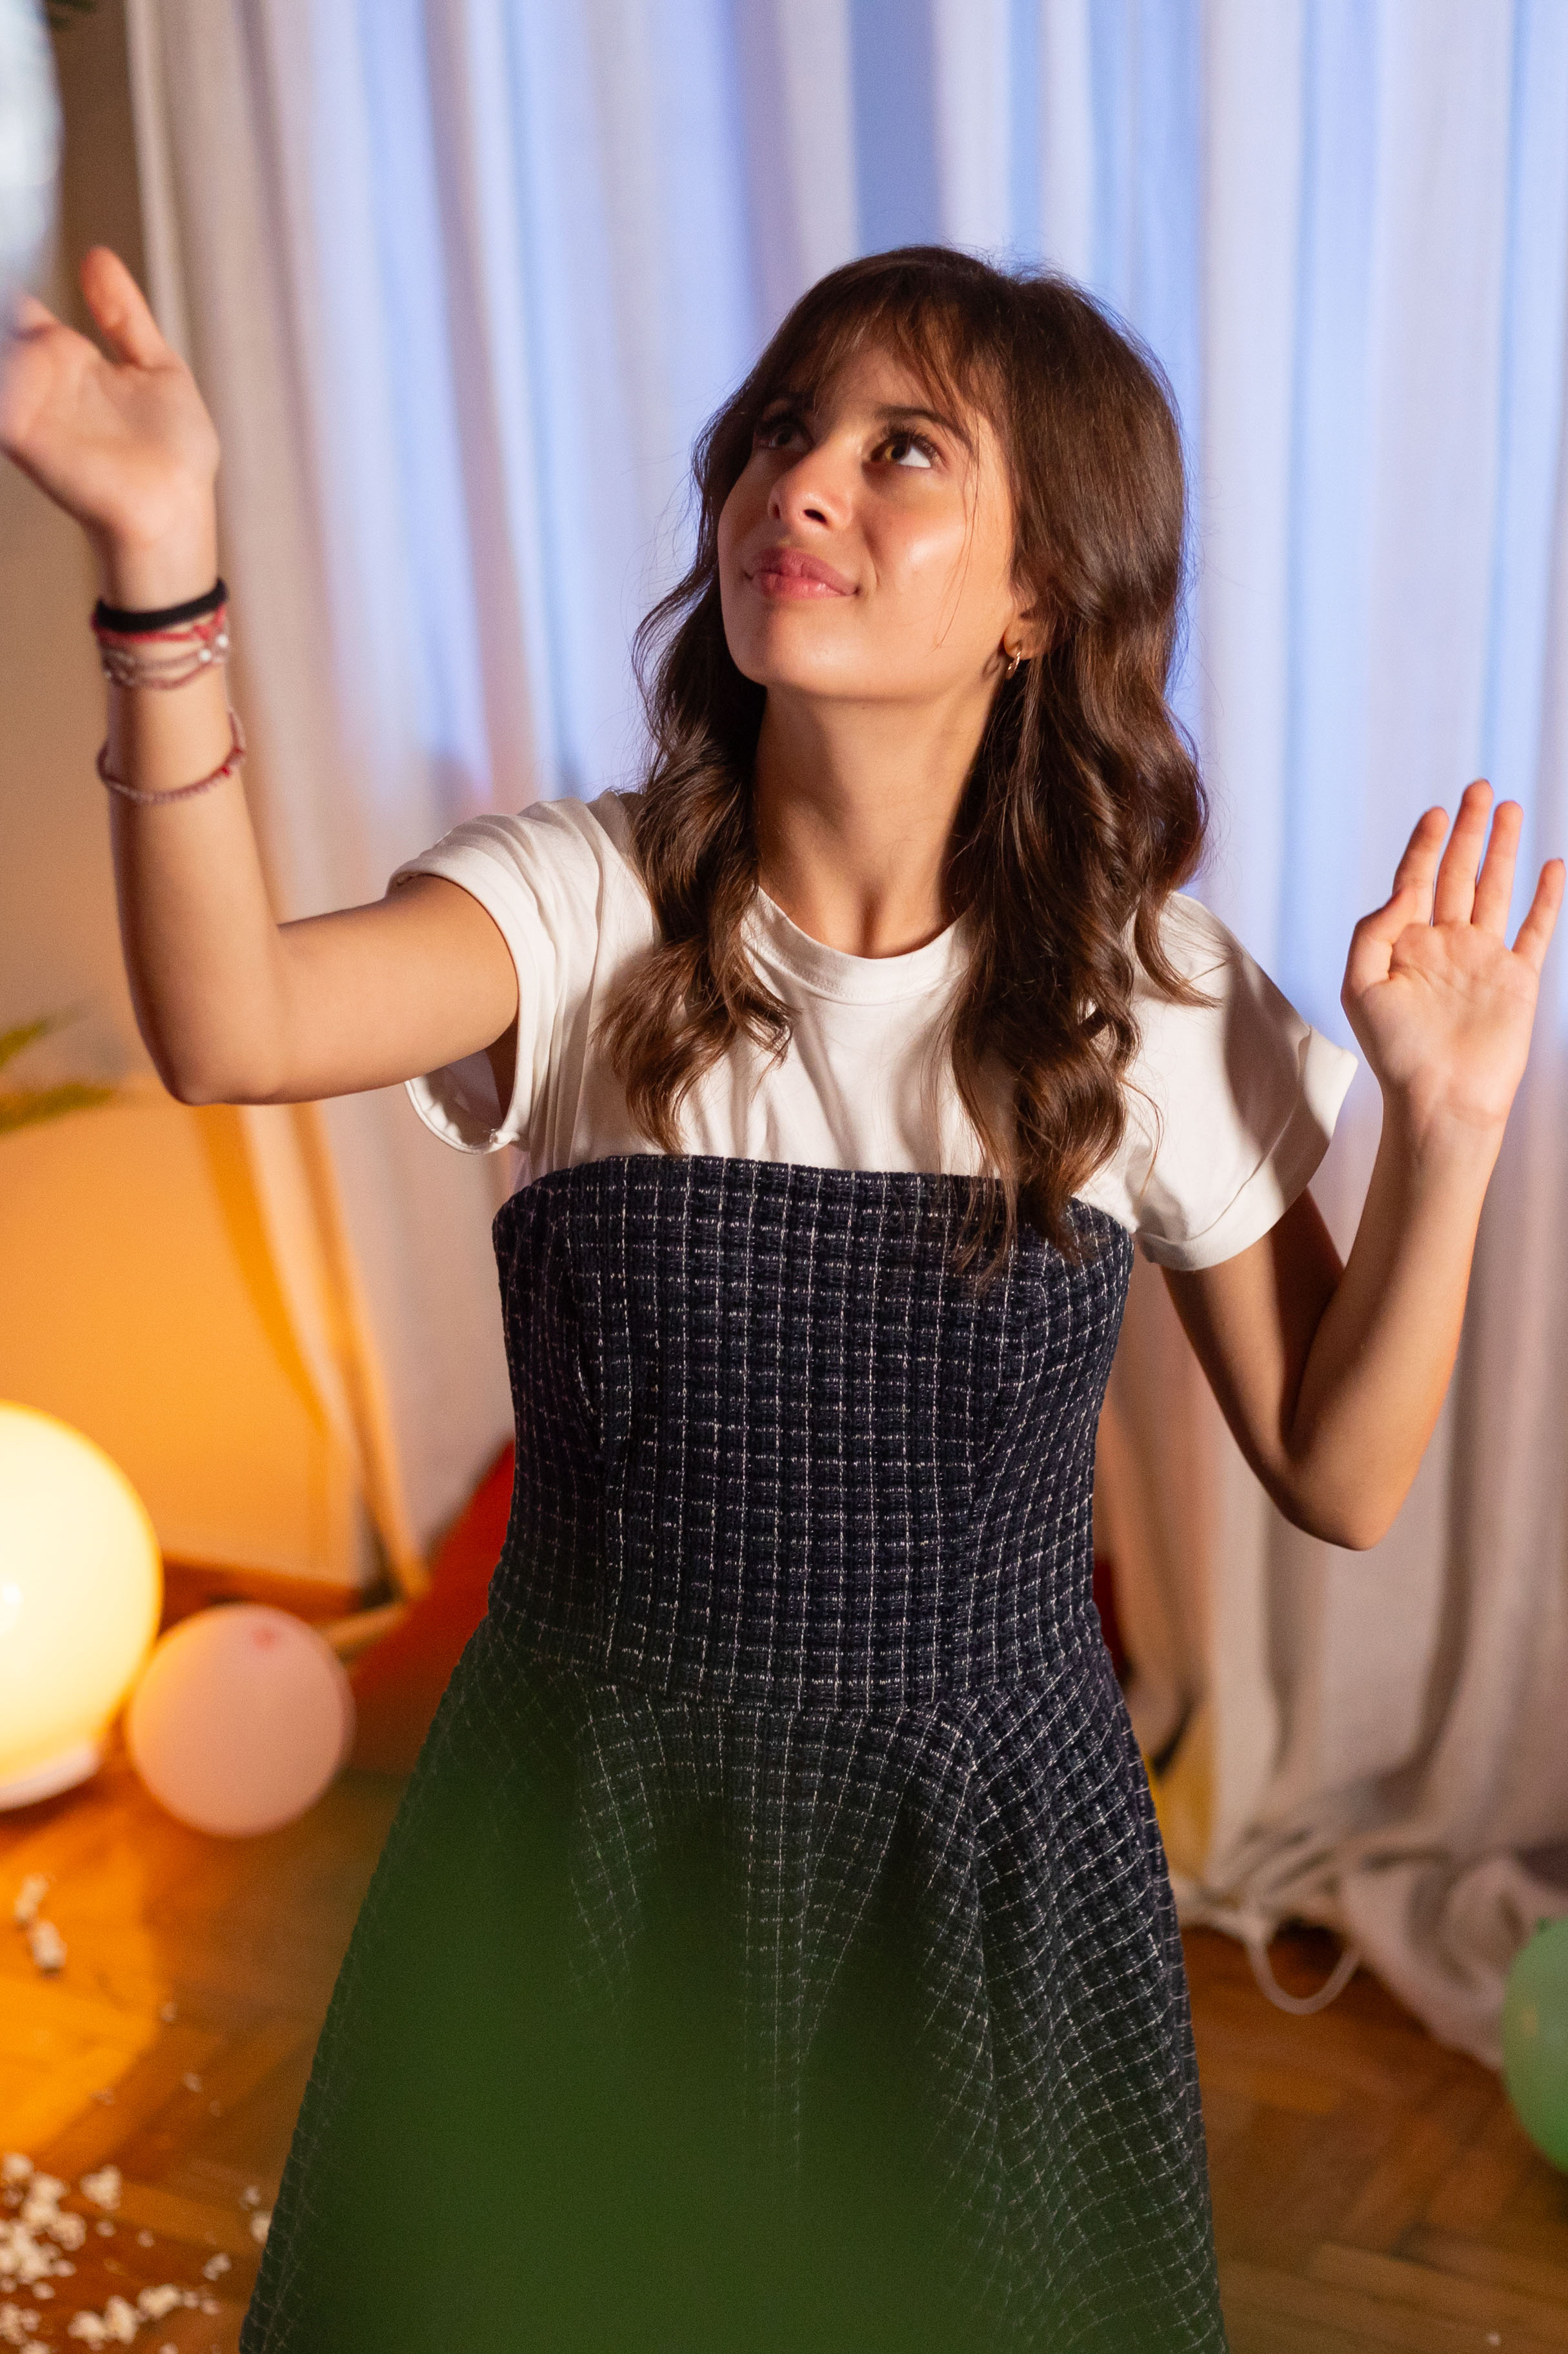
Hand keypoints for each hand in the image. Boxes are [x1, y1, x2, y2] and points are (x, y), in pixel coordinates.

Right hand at [0, 247, 218, 602]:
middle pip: (2, 327)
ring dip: (0, 333)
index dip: (5, 283)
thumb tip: (96, 256)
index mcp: (68, 359)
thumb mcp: (157, 368)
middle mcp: (40, 379)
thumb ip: (124, 315)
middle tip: (0, 275)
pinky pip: (0, 396)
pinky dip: (4, 379)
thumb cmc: (176, 456)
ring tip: (3, 306)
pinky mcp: (20, 431)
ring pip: (1, 354)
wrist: (176, 512)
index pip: (18, 310)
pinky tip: (10, 358)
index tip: (4, 245)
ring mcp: (26, 405)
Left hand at [1342, 782, 1564, 1150]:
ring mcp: (1483, 959)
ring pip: (1494, 890)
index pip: (1414, 880)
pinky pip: (1535, 930)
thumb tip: (1401, 891)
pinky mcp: (1517, 979)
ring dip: (1501, 849)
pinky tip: (1551, 866)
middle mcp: (1444, 946)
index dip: (1423, 844)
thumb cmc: (1394, 1054)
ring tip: (1509, 809)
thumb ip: (1374, 931)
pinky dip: (1546, 899)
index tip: (1435, 812)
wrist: (1441, 1099)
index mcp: (1404, 945)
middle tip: (1477, 788)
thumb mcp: (1360, 987)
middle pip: (1456, 873)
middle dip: (1466, 831)